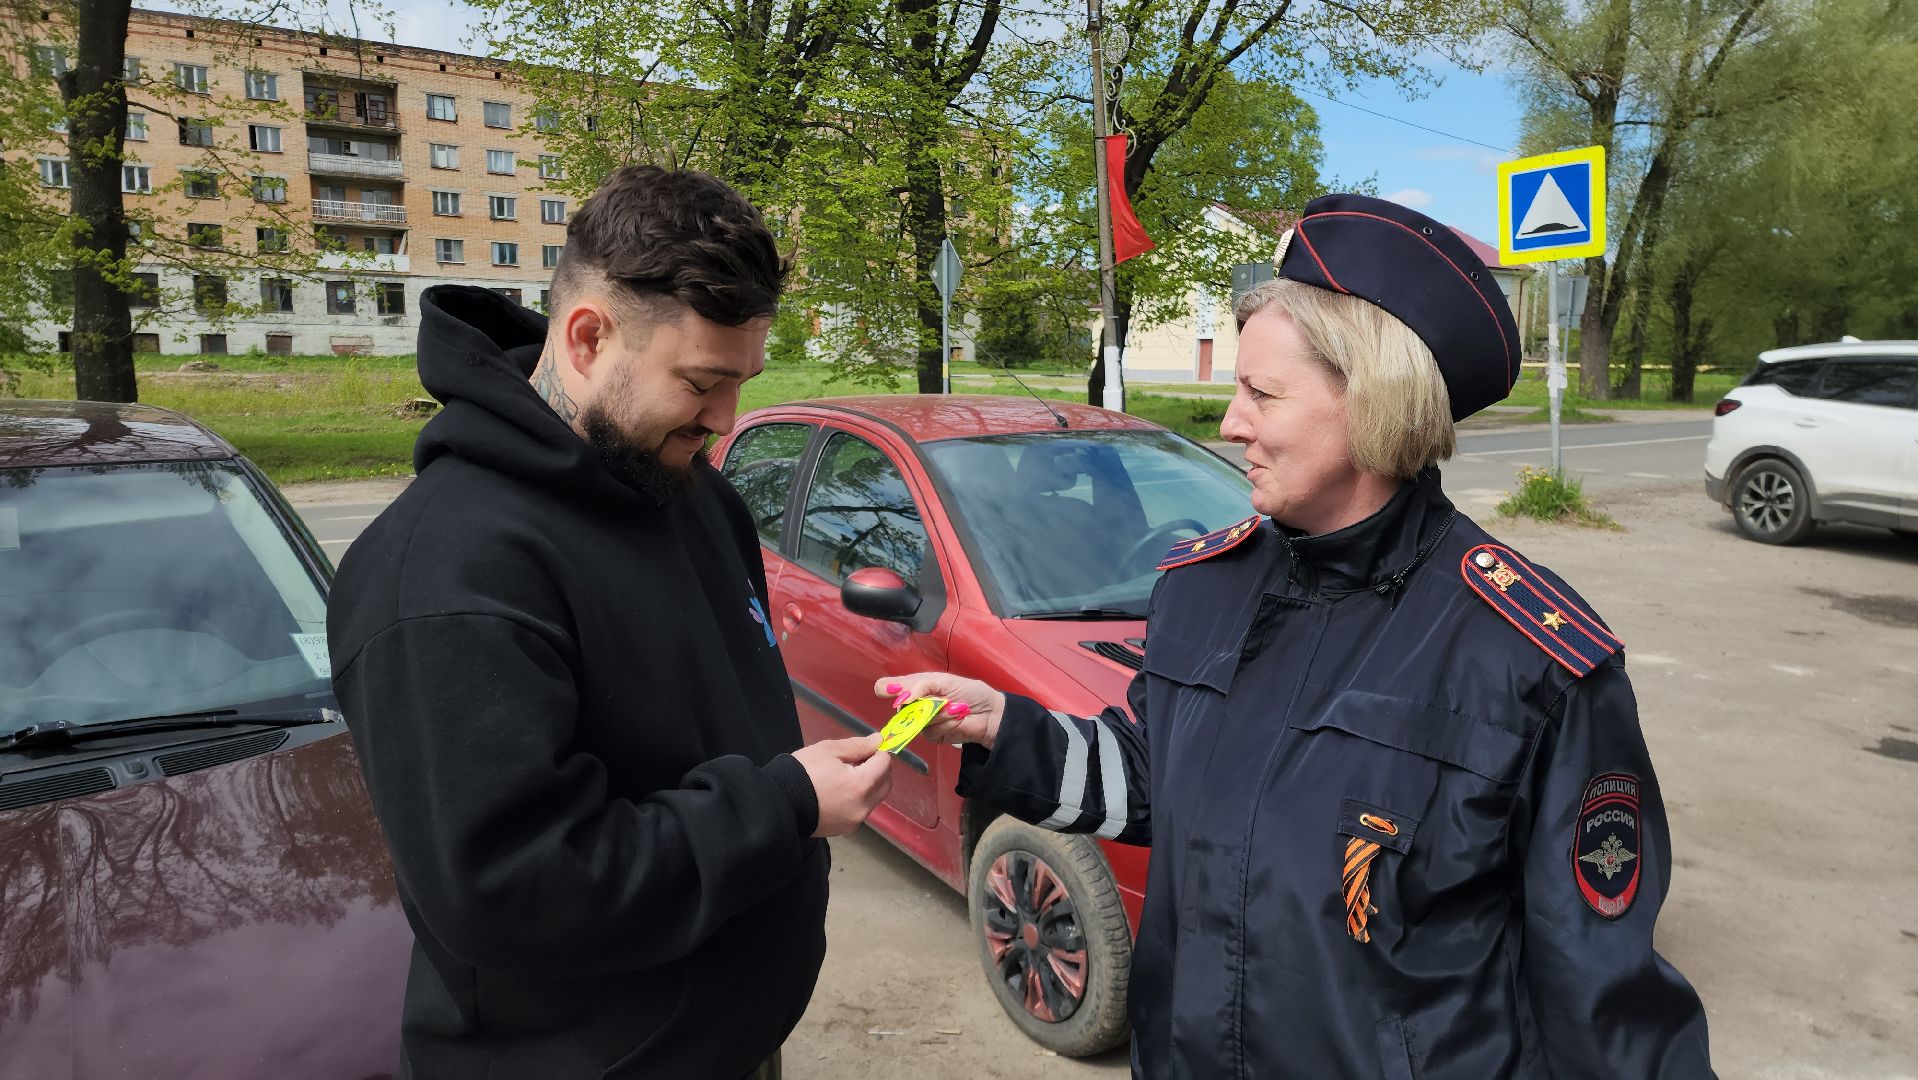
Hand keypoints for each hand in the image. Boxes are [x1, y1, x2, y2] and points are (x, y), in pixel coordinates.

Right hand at [792, 734, 893, 837]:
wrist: (779, 803)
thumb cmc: (802, 772)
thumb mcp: (828, 750)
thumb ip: (857, 746)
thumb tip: (879, 741)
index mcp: (861, 784)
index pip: (885, 763)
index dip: (877, 752)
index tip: (863, 750)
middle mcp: (864, 806)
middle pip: (886, 783)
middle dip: (878, 769)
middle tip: (857, 761)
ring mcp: (855, 820)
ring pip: (875, 798)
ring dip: (869, 785)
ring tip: (844, 778)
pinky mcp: (845, 830)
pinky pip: (861, 810)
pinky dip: (858, 799)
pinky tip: (838, 793)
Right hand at [872, 673, 1006, 749]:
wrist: (990, 714)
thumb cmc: (969, 692)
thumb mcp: (945, 681)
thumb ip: (921, 685)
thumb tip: (902, 697)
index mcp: (918, 686)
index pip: (893, 687)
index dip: (888, 688)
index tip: (887, 691)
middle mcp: (916, 704)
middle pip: (900, 707)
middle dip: (919, 704)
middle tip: (938, 701)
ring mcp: (923, 721)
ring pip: (915, 721)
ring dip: (937, 714)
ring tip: (954, 708)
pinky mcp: (932, 735)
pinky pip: (929, 731)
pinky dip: (944, 724)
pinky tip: (956, 719)